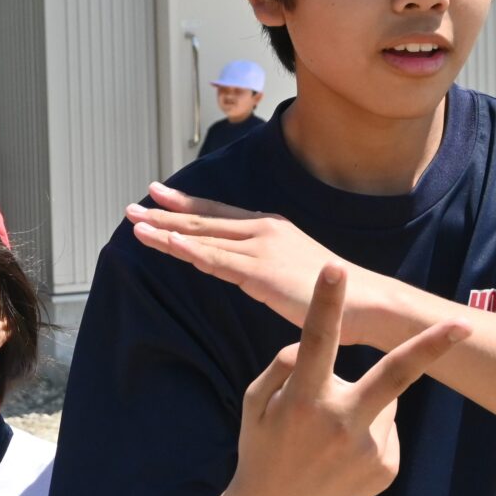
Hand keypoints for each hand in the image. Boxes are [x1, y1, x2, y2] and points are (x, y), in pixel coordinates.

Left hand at [128, 182, 369, 337]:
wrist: (362, 301)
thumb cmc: (331, 292)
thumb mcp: (293, 268)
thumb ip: (266, 263)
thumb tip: (247, 269)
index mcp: (270, 227)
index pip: (219, 213)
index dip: (187, 204)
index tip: (158, 195)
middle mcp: (262, 230)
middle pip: (203, 220)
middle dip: (165, 213)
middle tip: (133, 207)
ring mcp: (260, 248)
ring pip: (202, 237)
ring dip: (165, 230)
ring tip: (135, 224)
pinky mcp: (260, 271)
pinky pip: (216, 260)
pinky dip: (189, 249)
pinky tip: (167, 242)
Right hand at [226, 264, 466, 495]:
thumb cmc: (263, 447)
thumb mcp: (256, 402)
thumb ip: (284, 367)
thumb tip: (314, 346)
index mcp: (303, 400)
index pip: (316, 341)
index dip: (326, 304)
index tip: (336, 268)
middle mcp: (340, 424)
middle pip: (395, 376)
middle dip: (432, 348)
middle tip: (465, 325)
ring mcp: (367, 451)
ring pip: (383, 399)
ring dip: (364, 403)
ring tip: (328, 437)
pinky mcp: (386, 469)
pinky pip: (386, 428)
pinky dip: (369, 430)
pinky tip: (341, 456)